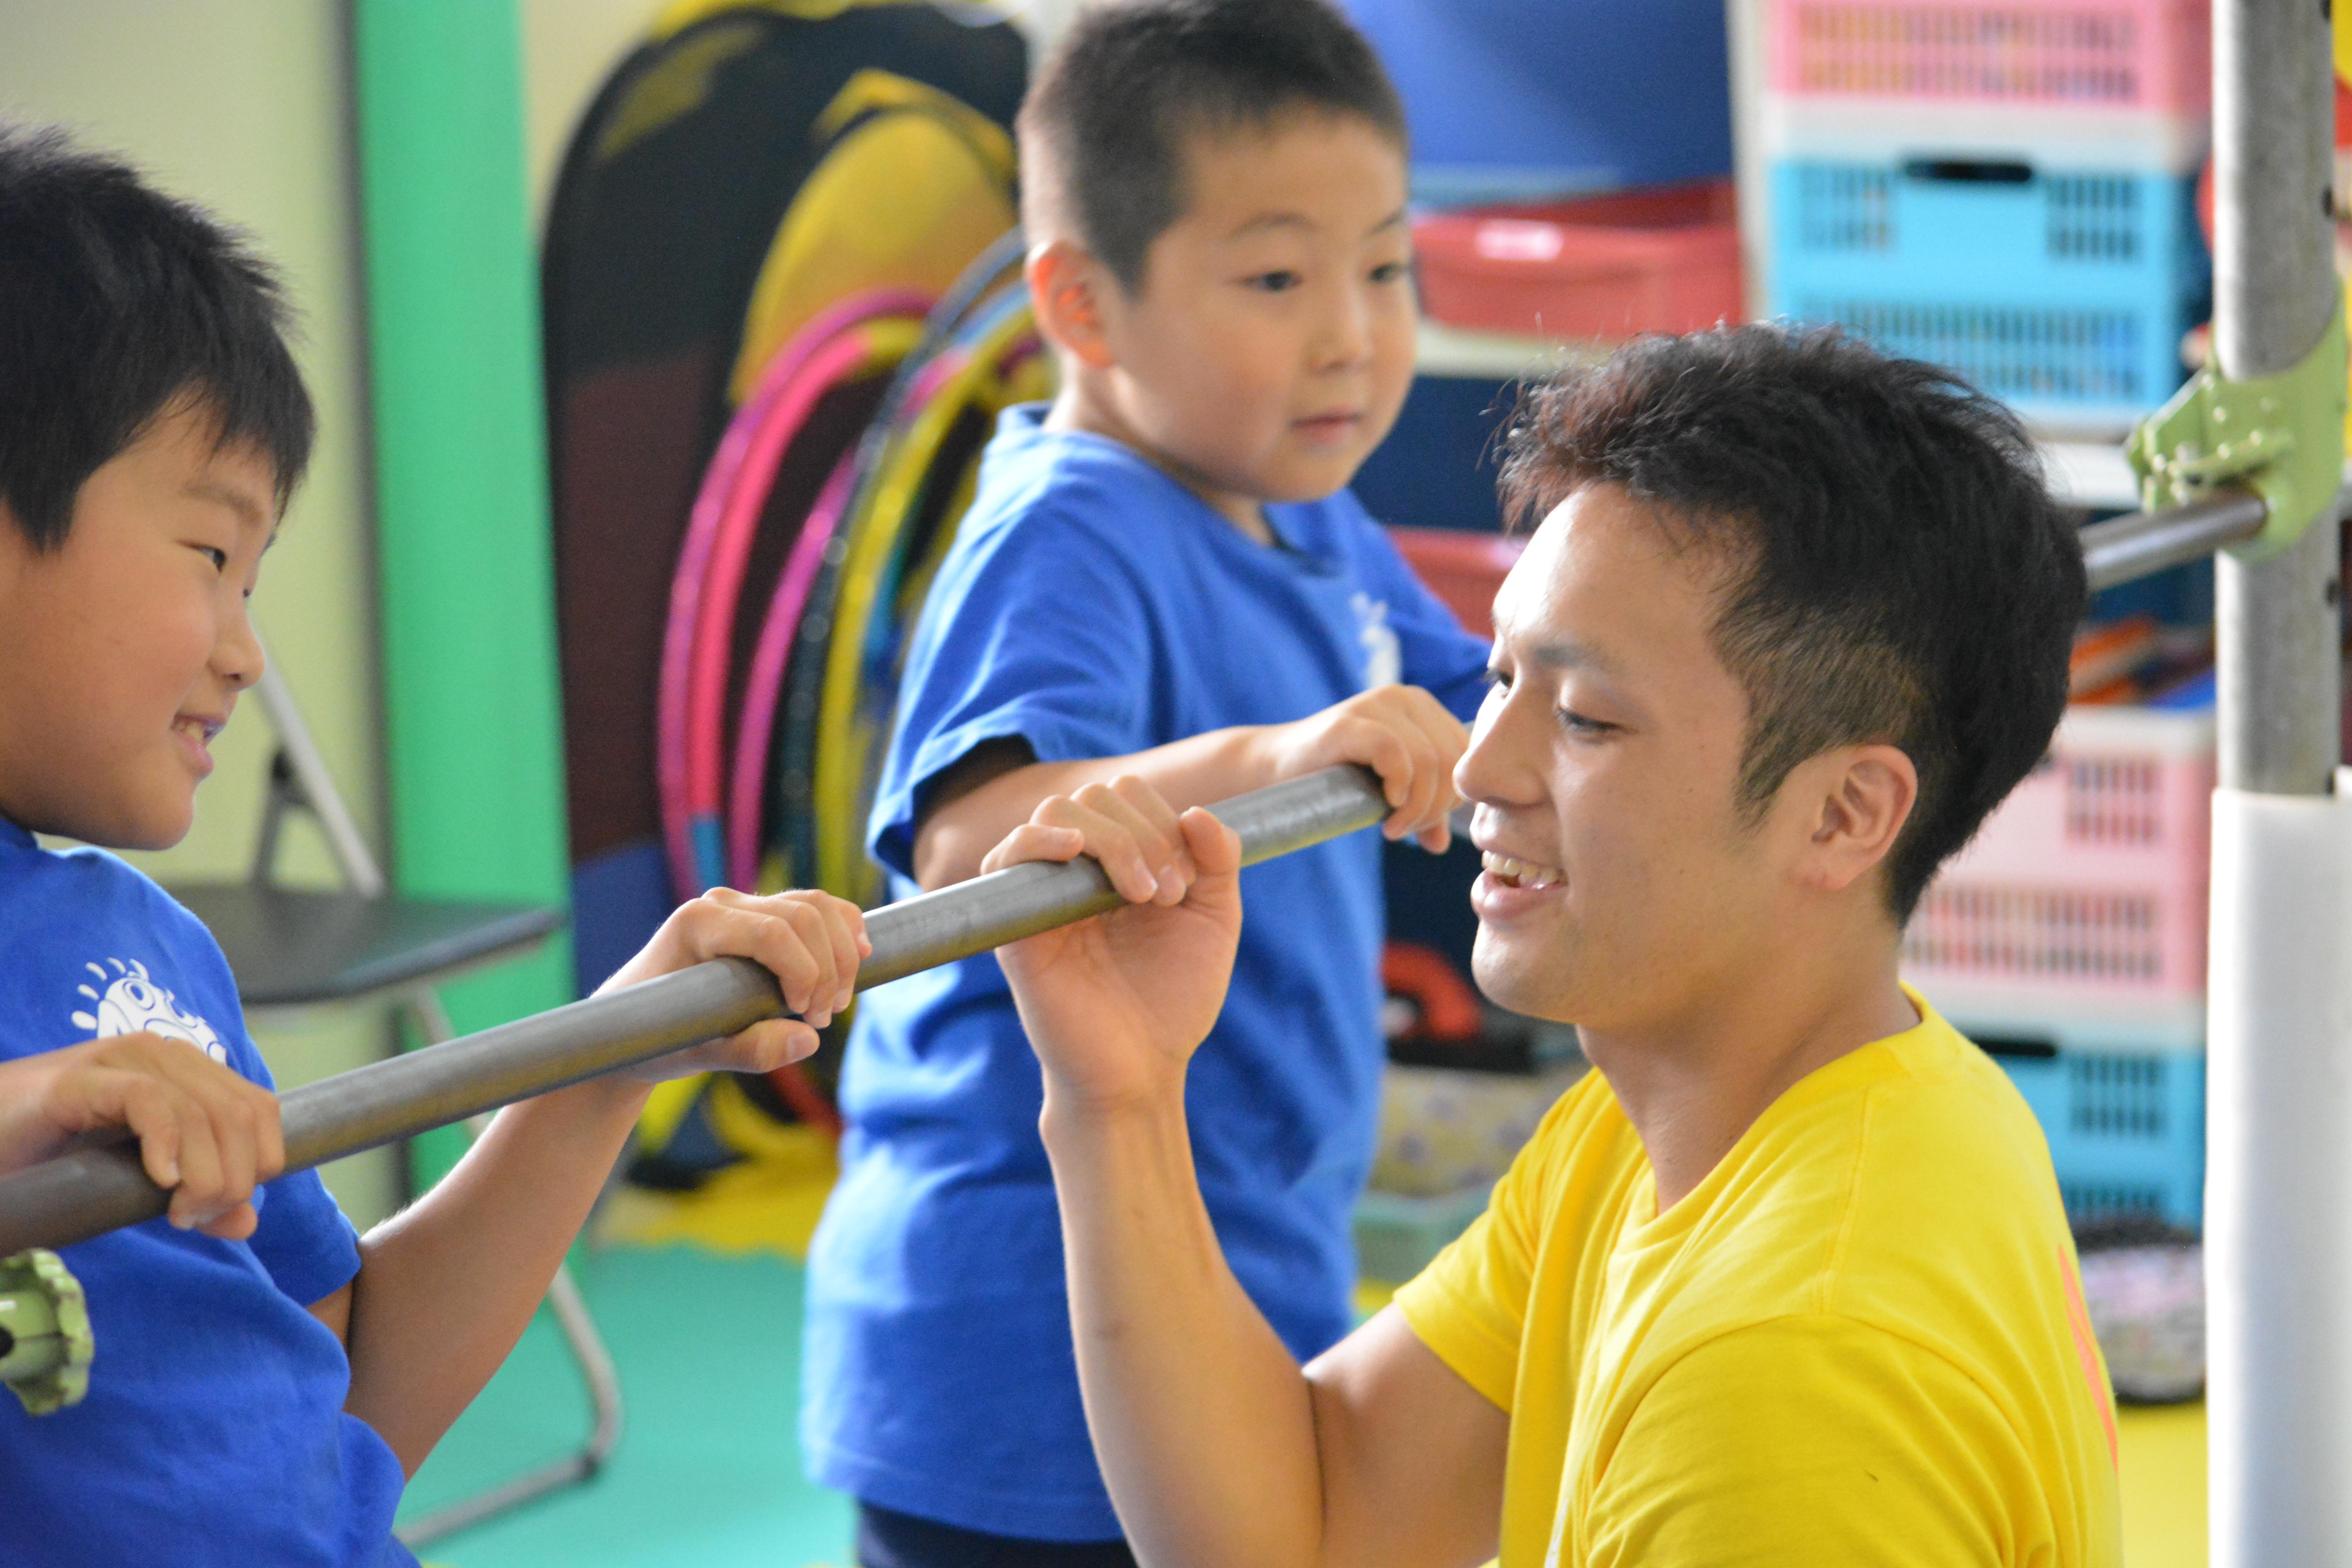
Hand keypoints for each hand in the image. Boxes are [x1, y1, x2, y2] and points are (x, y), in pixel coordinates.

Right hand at [0, 1034, 283, 1237]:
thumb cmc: (59, 1157)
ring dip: (204, 1174)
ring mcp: (120, 1061)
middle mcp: (161, 1056)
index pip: (259, 1109)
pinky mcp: (80, 1079)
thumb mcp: (139, 1179)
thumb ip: (195, 1195)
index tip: (220, 1209)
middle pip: (238, 1115)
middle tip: (193, 1217)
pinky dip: (166, 1144)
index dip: (258, 1162)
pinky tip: (160, 1179)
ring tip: (177, 1211)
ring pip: (202, 1111)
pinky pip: (147, 1101)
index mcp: (185, 1072)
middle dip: (233, 1177)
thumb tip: (247, 1221)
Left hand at [597, 887, 870, 1081]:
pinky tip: (857, 956)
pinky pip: (816, 907)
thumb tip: (808, 1040)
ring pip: (817, 905)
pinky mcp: (761, 912)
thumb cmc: (656, 1039)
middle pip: (804, 915)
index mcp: (698, 924)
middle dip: (828, 969)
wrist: (634, 1025)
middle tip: (822, 1018)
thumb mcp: (697, 1054)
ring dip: (841, 953)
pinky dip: (844, 928)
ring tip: (835, 1001)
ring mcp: (742, 903)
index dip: (806, 972)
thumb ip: (750, 1051)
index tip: (808, 1016)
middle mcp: (721, 903)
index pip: (774, 932)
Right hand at [986, 778, 1243, 1113]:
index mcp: (1119, 860)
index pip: (1127, 795)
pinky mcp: (1015, 926)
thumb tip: (1199, 811)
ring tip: (1141, 895)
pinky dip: (1038, 840)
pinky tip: (1075, 852)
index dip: (1163, 821)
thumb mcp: (1213, 920)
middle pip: (1094, 796)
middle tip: (1168, 897)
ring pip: (1057, 814)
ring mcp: (1043, 893)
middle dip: (1145, 835)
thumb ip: (1219, 860)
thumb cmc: (1174, 999)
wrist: (1141, 1069)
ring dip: (1113, 841)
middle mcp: (1077, 869)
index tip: (1188, 886)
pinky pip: (1006, 857)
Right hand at [1253, 686, 1465, 851]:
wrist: (1277, 768)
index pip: (1464, 755)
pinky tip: (1386, 805)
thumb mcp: (1388, 794)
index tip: (1421, 824)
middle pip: (1450, 759)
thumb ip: (1419, 811)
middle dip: (1434, 807)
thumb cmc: (1336, 781)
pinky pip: (1394, 752)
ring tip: (1392, 828)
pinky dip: (1398, 786)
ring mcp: (1377, 704)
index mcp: (1424, 708)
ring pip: (1428, 760)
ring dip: (1417, 807)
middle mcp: (1405, 697)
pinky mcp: (1350, 721)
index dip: (1451, 797)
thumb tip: (1441, 845)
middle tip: (1404, 830)